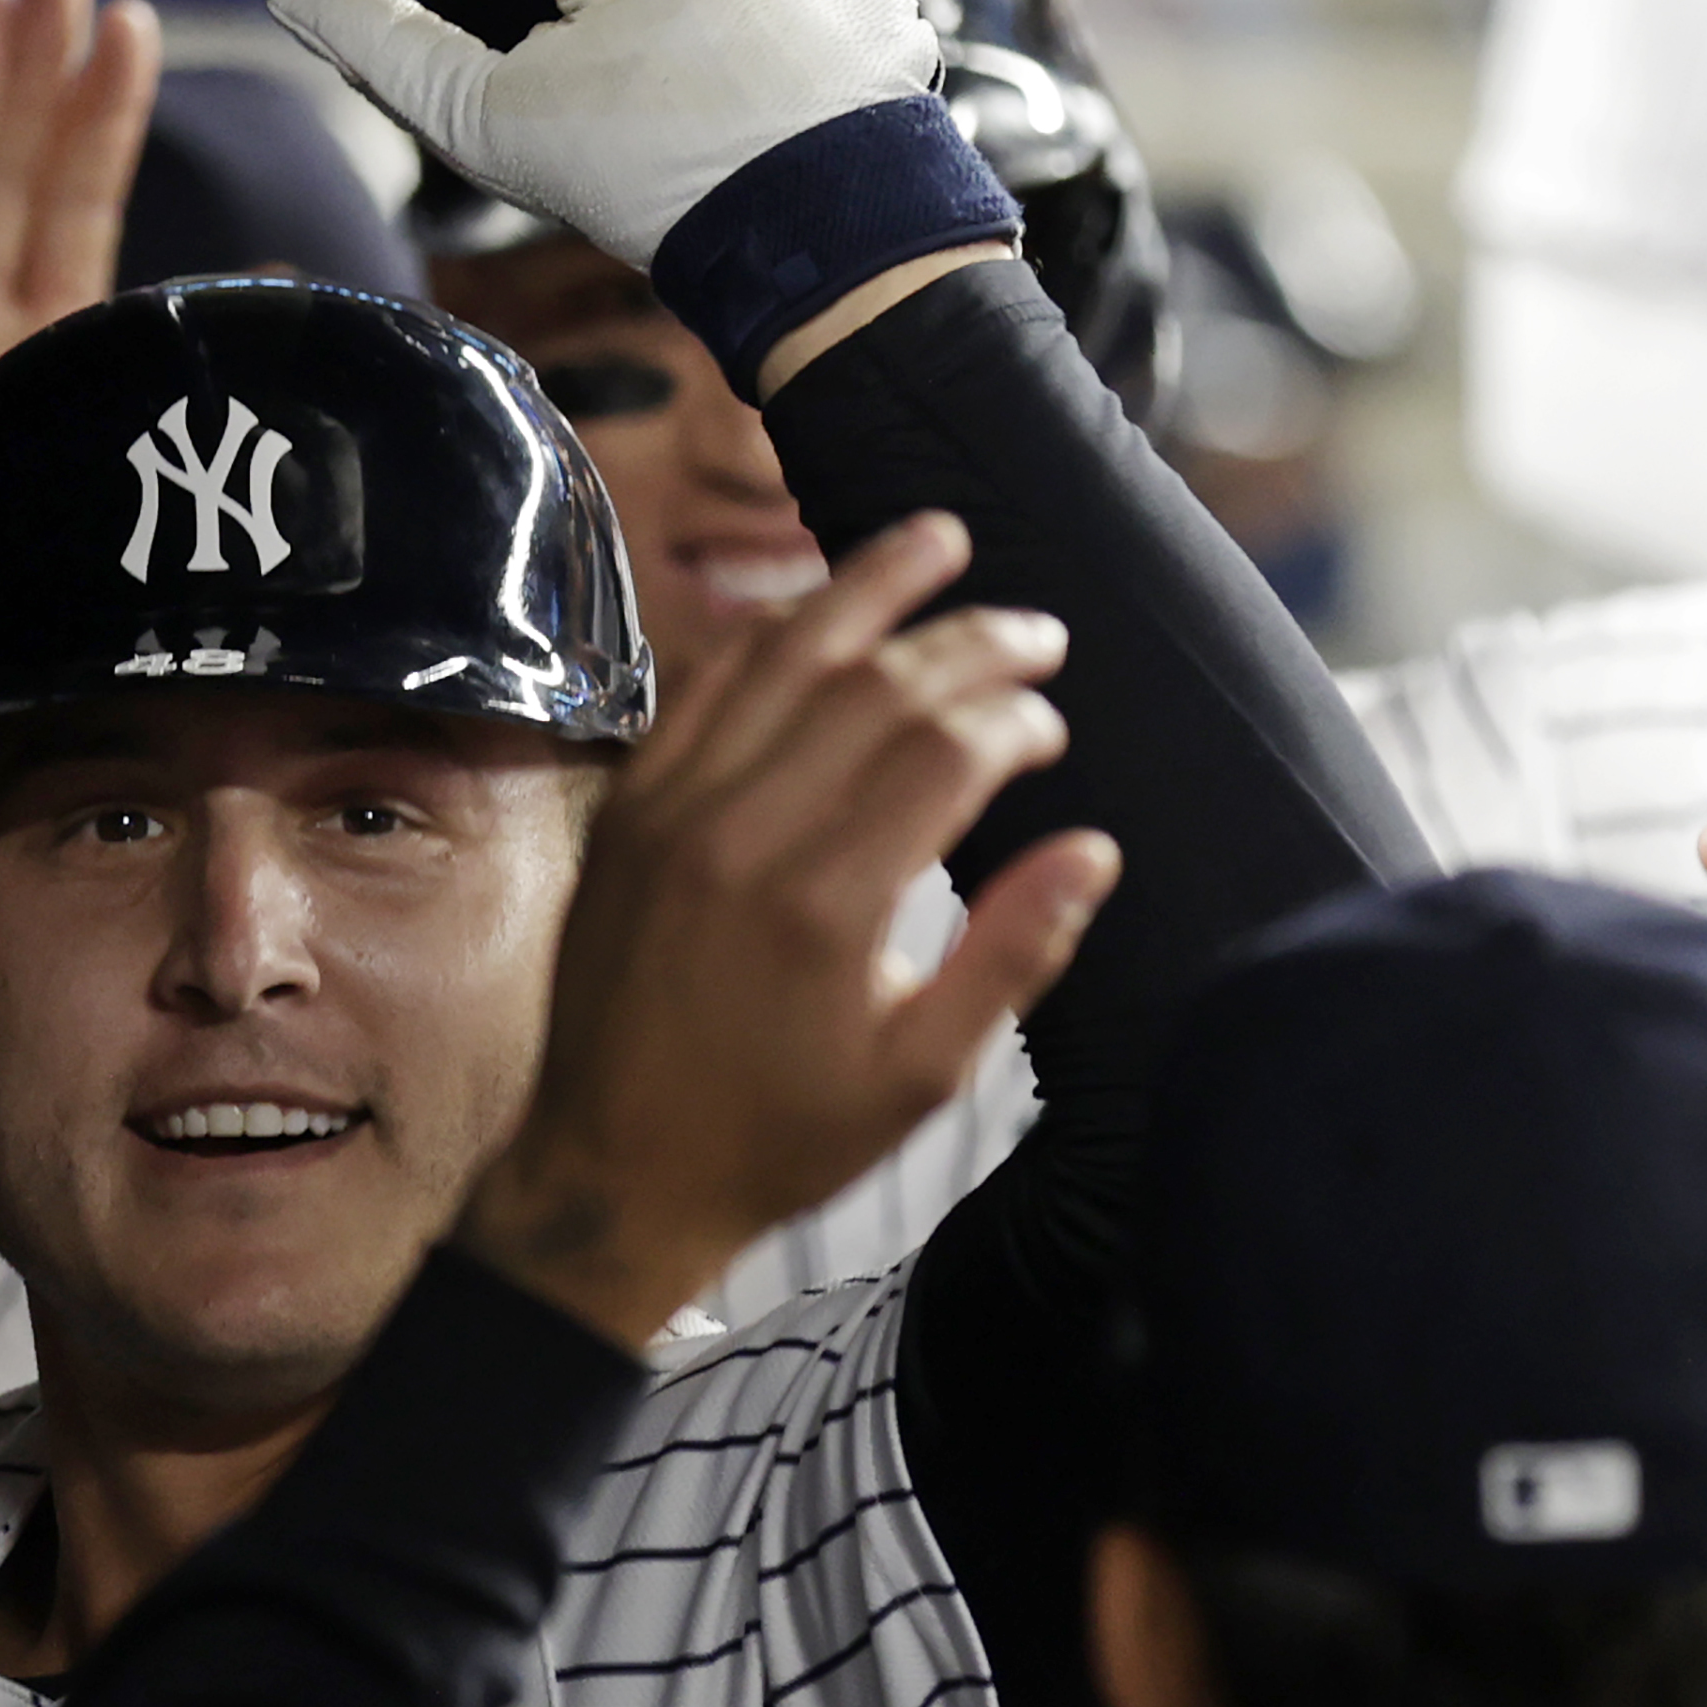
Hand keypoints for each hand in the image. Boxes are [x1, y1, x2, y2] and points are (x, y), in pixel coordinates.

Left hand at [462, 510, 1116, 1347]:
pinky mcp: (628, 807)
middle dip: (967, 638)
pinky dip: (766, 630)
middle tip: (1037, 625)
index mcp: (823, 906)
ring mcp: (669, 809)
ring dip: (862, 586)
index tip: (1054, 724)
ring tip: (936, 537)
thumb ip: (1012, 954)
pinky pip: (702, 686)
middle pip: (871, 685)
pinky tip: (819, 600)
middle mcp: (738, 835)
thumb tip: (1095, 849)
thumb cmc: (778, 1134)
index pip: (943, 753)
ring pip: (777, 656)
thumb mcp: (920, 1076)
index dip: (1015, 718)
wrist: (611, 1169)